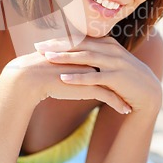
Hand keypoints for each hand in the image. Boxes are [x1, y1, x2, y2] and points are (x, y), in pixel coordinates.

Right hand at [2, 49, 131, 113]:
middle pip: (113, 69)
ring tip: (131, 102)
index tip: (120, 75)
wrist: (30, 76)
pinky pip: (110, 97)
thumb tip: (68, 67)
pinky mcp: (90, 86)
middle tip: (132, 88)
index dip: (112, 68)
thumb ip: (67, 63)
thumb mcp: (56, 64)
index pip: (103, 59)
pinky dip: (119, 104)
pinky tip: (126, 111)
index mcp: (83, 51)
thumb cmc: (38, 71)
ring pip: (115, 84)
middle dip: (123, 80)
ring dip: (124, 94)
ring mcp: (91, 72)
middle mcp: (90, 59)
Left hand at [33, 36, 162, 114]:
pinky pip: (94, 77)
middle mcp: (110, 49)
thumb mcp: (109, 62)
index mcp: (107, 43)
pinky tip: (63, 78)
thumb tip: (72, 52)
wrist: (147, 92)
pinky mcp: (117, 77)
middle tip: (38, 47)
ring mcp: (115, 62)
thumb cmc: (124, 77)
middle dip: (58, 45)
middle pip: (80, 44)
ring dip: (66, 57)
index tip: (41, 42)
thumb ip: (94, 54)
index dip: (59, 40)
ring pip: (86, 57)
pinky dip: (78, 77)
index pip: (79, 39)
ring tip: (48, 58)